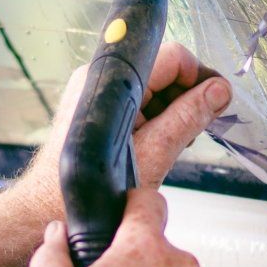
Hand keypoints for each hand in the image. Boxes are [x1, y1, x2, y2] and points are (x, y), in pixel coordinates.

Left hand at [8, 42, 233, 224]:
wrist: (48, 210)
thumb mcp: (155, 153)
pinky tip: (153, 148)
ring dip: (170, 114)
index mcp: (113, 81)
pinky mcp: (95, 109)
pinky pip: (136, 103)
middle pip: (164, 70)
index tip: (217, 101)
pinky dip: (153, 121)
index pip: (173, 56)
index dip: (200, 78)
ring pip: (152, 88)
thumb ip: (188, 118)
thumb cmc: (91, 189)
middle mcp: (101, 78)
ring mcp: (96, 93)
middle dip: (186, 99)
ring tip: (167, 147)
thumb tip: (218, 93)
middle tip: (191, 133)